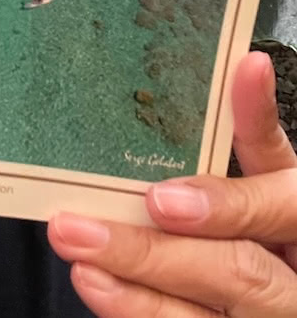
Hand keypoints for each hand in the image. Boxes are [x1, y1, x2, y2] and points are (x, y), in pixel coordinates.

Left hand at [47, 52, 296, 315]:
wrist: (289, 279)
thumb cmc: (281, 212)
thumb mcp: (276, 169)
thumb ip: (255, 125)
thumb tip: (248, 63)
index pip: (278, 210)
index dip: (222, 208)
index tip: (161, 198)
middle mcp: (295, 282)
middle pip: (235, 273)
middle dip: (153, 254)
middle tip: (79, 229)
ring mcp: (267, 317)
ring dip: (136, 293)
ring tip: (80, 261)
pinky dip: (139, 313)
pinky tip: (100, 287)